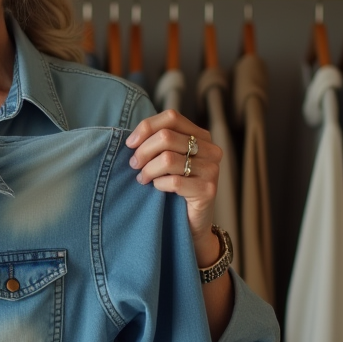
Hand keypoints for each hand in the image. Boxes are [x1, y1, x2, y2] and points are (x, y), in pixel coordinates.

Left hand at [125, 110, 222, 265]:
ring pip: (167, 159)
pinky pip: (173, 182)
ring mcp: (212, 169)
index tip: (130, 144)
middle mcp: (211, 149)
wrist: (192, 223)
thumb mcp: (167, 161)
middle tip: (134, 166)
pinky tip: (158, 189)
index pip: (171, 117)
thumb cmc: (174, 189)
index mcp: (201, 136)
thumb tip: (132, 139)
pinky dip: (159, 185)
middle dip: (143, 151)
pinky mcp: (208, 190)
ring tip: (142, 179)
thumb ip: (158, 144)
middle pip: (166, 137)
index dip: (146, 127)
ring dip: (148, 170)